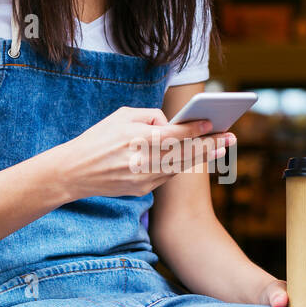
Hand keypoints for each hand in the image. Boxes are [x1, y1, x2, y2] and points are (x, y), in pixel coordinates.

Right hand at [56, 105, 232, 199]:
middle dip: (210, 145)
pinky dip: (181, 166)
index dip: (195, 130)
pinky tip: (196, 158)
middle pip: (184, 152)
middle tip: (230, 138)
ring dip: (202, 157)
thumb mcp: (121, 116)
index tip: (212, 124)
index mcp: (136, 139)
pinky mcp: (141, 190)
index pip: (174, 134)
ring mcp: (143, 178)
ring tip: (221, 149)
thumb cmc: (98, 138)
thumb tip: (172, 124)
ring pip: (180, 166)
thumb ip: (149, 116)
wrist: (74, 172)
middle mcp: (142, 160)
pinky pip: (167, 175)